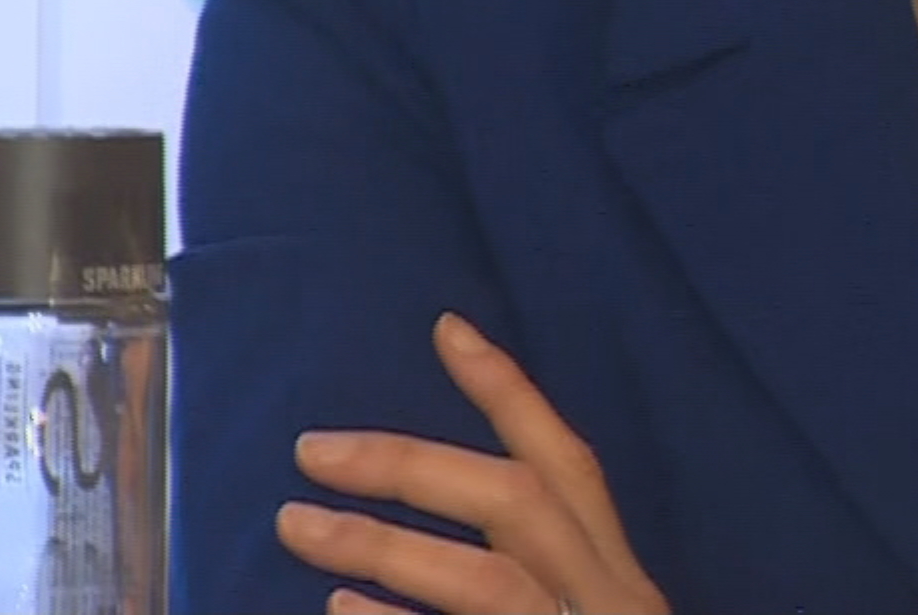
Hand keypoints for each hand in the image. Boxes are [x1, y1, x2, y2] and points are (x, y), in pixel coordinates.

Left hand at [277, 313, 670, 614]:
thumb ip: (540, 581)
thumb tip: (412, 556)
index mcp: (621, 584)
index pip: (573, 468)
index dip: (513, 395)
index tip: (445, 330)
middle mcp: (610, 606)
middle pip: (521, 508)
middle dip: (415, 466)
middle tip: (312, 448)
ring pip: (490, 587)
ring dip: (387, 547)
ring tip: (296, 523)